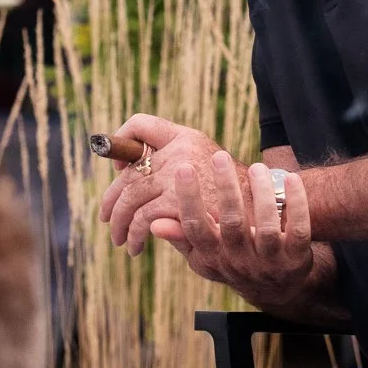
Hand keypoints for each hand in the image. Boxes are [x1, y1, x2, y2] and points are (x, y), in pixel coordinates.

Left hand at [96, 114, 225, 253]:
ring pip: (130, 197)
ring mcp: (179, 173)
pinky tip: (136, 245)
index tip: (119, 166)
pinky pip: (143, 217)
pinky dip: (135, 233)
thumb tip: (123, 174)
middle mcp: (180, 149)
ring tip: (119, 239)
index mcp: (185, 137)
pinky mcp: (178, 200)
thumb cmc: (228, 198)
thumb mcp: (203, 172)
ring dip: (120, 222)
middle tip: (106, 218)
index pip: (141, 123)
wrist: (261, 213)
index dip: (122, 139)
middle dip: (112, 199)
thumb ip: (170, 168)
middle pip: (130, 172)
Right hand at [156, 151, 318, 308]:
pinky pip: (301, 230)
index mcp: (213, 256)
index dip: (188, 199)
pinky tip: (292, 179)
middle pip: (232, 224)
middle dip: (225, 189)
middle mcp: (239, 260)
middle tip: (218, 156)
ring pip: (267, 228)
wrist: (276, 288)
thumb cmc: (232, 261)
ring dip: (262, 195)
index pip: (196, 228)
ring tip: (256, 167)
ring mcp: (270, 261)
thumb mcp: (205, 256)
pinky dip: (297, 205)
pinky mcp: (297, 257)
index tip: (183, 168)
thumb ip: (184, 237)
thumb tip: (153, 223)